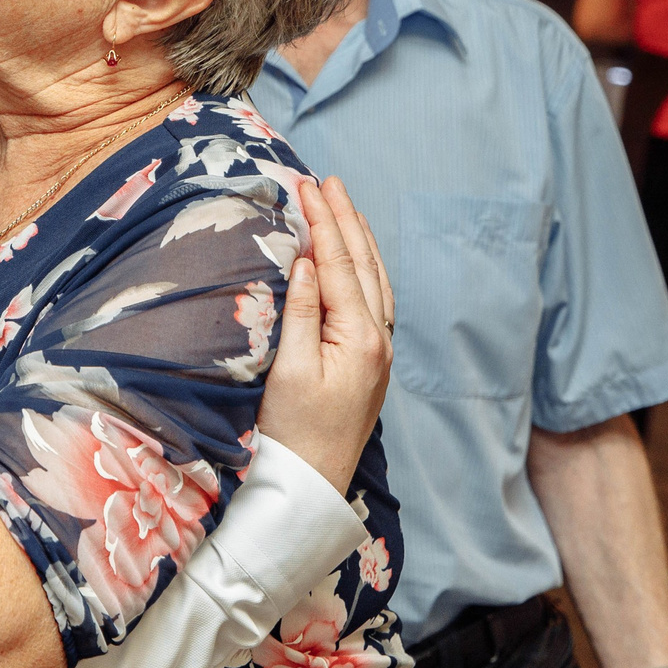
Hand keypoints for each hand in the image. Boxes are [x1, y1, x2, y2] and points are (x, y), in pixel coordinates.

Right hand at [256, 176, 393, 494]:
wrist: (311, 486)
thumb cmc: (292, 432)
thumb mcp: (289, 369)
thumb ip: (302, 311)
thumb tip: (308, 260)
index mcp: (360, 337)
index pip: (340, 263)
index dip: (323, 221)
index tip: (307, 185)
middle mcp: (378, 340)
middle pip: (364, 265)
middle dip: (344, 219)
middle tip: (327, 181)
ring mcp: (379, 352)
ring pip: (375, 280)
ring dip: (359, 239)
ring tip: (344, 205)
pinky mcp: (371, 363)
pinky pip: (374, 300)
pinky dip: (365, 269)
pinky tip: (356, 259)